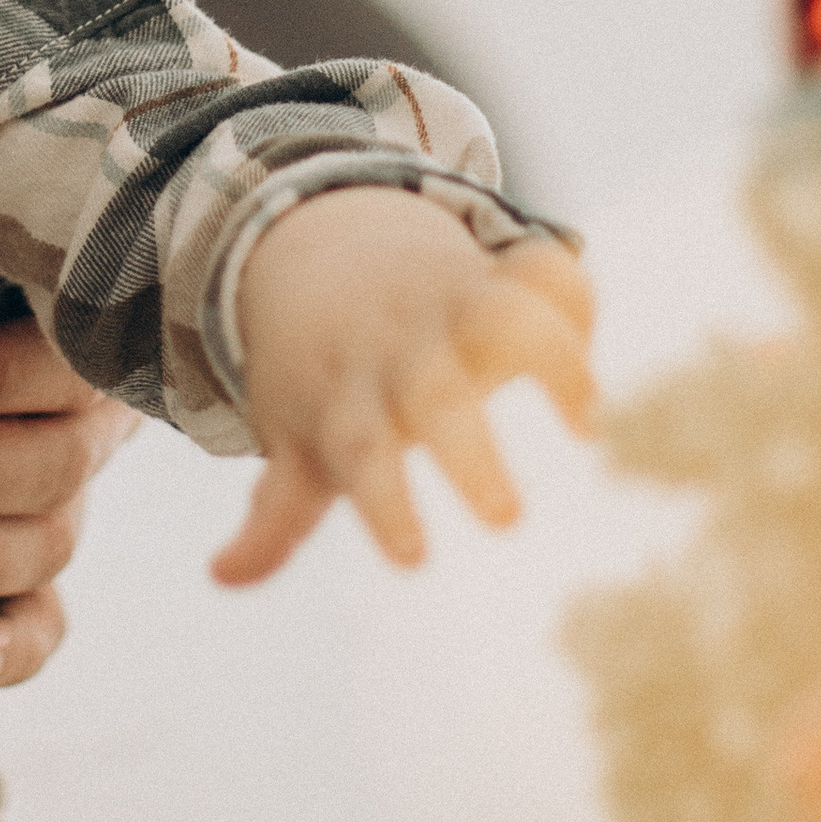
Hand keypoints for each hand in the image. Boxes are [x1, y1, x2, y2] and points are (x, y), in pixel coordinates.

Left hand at [214, 193, 594, 584]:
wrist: (317, 244)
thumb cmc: (319, 372)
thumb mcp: (291, 437)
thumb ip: (275, 515)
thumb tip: (223, 577)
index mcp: (349, 402)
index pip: (360, 458)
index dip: (385, 505)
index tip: (412, 560)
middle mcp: (400, 354)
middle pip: (434, 396)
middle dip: (471, 453)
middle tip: (507, 520)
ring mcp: (449, 306)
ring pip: (500, 316)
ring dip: (550, 359)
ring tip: (590, 425)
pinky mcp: (495, 273)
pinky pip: (541, 271)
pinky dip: (575, 296)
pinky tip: (598, 342)